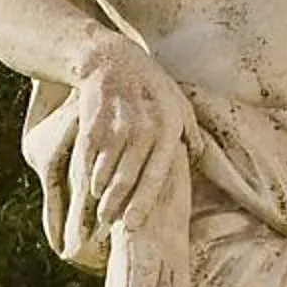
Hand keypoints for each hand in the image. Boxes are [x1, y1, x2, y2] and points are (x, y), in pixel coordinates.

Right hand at [75, 47, 190, 235]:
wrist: (111, 61)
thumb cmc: (150, 86)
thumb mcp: (179, 103)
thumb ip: (191, 131)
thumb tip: (199, 159)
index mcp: (168, 127)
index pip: (156, 175)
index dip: (143, 203)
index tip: (132, 226)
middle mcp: (144, 127)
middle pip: (126, 179)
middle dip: (116, 206)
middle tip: (110, 225)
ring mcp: (116, 125)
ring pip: (104, 172)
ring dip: (100, 194)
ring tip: (99, 210)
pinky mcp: (92, 122)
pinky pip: (88, 160)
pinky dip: (87, 175)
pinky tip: (89, 186)